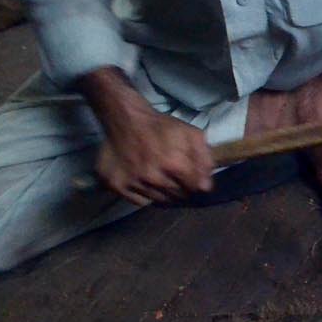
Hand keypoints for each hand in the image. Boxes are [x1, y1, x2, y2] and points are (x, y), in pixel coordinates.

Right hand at [77, 66, 213, 206]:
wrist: (126, 119)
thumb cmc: (161, 126)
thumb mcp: (191, 134)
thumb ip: (204, 159)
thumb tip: (206, 187)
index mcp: (173, 163)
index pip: (193, 188)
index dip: (195, 183)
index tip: (191, 178)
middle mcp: (152, 177)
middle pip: (176, 196)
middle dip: (181, 189)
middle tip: (176, 178)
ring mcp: (132, 182)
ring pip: (158, 200)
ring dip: (164, 193)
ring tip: (161, 179)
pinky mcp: (116, 185)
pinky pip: (139, 201)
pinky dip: (146, 195)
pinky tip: (146, 182)